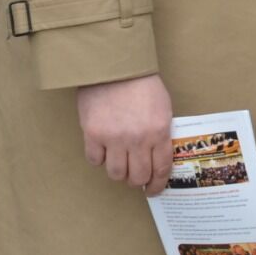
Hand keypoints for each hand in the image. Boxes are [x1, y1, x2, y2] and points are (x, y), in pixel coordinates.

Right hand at [77, 74, 172, 196]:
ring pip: (115, 173)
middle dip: (138, 181)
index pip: (160, 168)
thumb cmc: (142, 83)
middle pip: (137, 176)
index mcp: (159, 131)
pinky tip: (103, 150)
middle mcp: (137, 138)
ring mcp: (114, 138)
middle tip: (136, 177)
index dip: (157, 184)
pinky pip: (95, 160)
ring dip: (118, 172)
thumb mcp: (163, 106)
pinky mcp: (93, 134)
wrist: (115, 65)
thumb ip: (161, 132)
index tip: (153, 190)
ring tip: (119, 162)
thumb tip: (157, 158)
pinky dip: (99, 159)